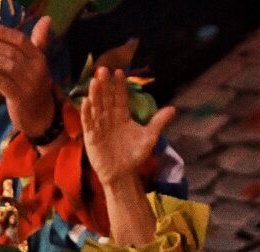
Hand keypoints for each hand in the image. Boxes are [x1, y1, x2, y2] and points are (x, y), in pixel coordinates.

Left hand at [0, 19, 55, 140]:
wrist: (40, 117)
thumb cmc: (35, 86)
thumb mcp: (38, 64)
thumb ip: (39, 42)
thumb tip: (47, 19)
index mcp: (40, 59)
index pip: (21, 40)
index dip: (3, 33)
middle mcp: (37, 70)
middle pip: (11, 52)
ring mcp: (30, 85)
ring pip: (7, 66)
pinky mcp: (21, 98)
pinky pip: (4, 84)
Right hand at [81, 66, 175, 186]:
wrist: (123, 174)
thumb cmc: (134, 155)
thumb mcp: (149, 137)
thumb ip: (158, 122)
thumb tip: (173, 109)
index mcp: (122, 116)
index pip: (120, 97)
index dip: (119, 85)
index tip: (119, 72)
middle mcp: (109, 118)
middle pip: (106, 98)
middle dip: (105, 84)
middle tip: (103, 69)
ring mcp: (99, 126)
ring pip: (96, 107)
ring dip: (95, 94)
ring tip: (94, 81)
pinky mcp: (91, 136)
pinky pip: (88, 123)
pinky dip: (86, 113)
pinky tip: (86, 102)